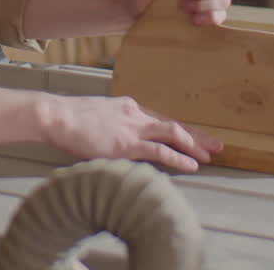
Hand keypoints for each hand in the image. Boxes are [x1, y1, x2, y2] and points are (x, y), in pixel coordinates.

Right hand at [38, 95, 222, 172]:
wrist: (57, 116)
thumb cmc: (69, 119)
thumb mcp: (96, 117)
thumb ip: (111, 127)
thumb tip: (116, 140)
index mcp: (128, 107)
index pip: (161, 119)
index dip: (181, 130)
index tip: (195, 137)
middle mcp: (135, 114)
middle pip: (174, 124)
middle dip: (197, 136)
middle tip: (216, 144)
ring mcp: (133, 128)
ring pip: (173, 133)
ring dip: (194, 145)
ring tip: (210, 156)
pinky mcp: (127, 143)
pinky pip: (160, 151)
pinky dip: (178, 158)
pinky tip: (192, 166)